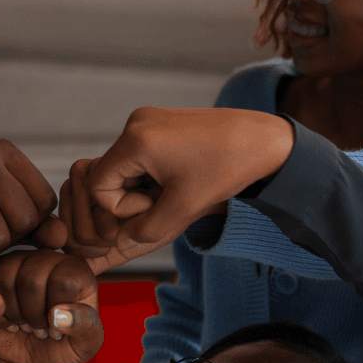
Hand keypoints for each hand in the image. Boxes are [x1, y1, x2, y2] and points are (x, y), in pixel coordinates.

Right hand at [0, 250, 102, 362]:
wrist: (22, 361)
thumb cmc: (58, 349)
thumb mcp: (84, 347)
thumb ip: (86, 327)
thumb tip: (58, 314)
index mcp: (77, 271)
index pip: (64, 282)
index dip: (57, 313)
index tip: (58, 329)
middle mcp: (49, 258)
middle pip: (32, 280)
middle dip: (33, 316)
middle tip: (38, 330)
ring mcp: (19, 261)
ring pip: (6, 280)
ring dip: (14, 314)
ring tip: (24, 325)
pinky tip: (8, 322)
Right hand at [59, 107, 293, 271]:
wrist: (263, 140)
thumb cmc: (228, 169)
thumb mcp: (184, 208)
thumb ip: (146, 231)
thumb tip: (120, 243)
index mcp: (136, 139)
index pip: (98, 188)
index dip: (122, 210)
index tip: (157, 206)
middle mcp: (135, 123)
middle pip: (107, 177)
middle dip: (131, 199)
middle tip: (167, 203)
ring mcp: (147, 120)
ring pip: (123, 170)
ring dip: (143, 189)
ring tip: (177, 191)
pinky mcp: (159, 123)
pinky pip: (139, 158)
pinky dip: (153, 176)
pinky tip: (180, 179)